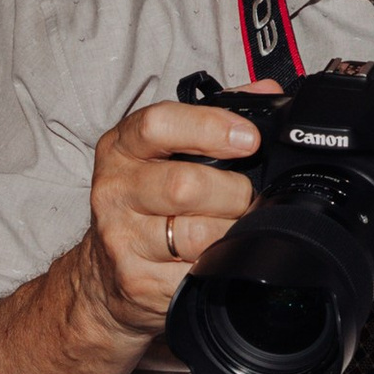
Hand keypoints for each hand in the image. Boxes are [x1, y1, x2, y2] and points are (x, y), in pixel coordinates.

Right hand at [66, 85, 276, 344]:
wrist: (105, 269)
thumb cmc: (148, 197)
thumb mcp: (167, 149)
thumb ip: (216, 116)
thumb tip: (268, 93)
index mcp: (123, 148)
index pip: (158, 125)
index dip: (209, 127)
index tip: (249, 139)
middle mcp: (115, 190)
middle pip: (185, 186)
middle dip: (233, 192)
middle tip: (246, 196)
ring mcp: (121, 238)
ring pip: (197, 235)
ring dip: (230, 231)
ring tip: (232, 226)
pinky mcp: (136, 280)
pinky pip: (197, 273)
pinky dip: (218, 265)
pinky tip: (214, 256)